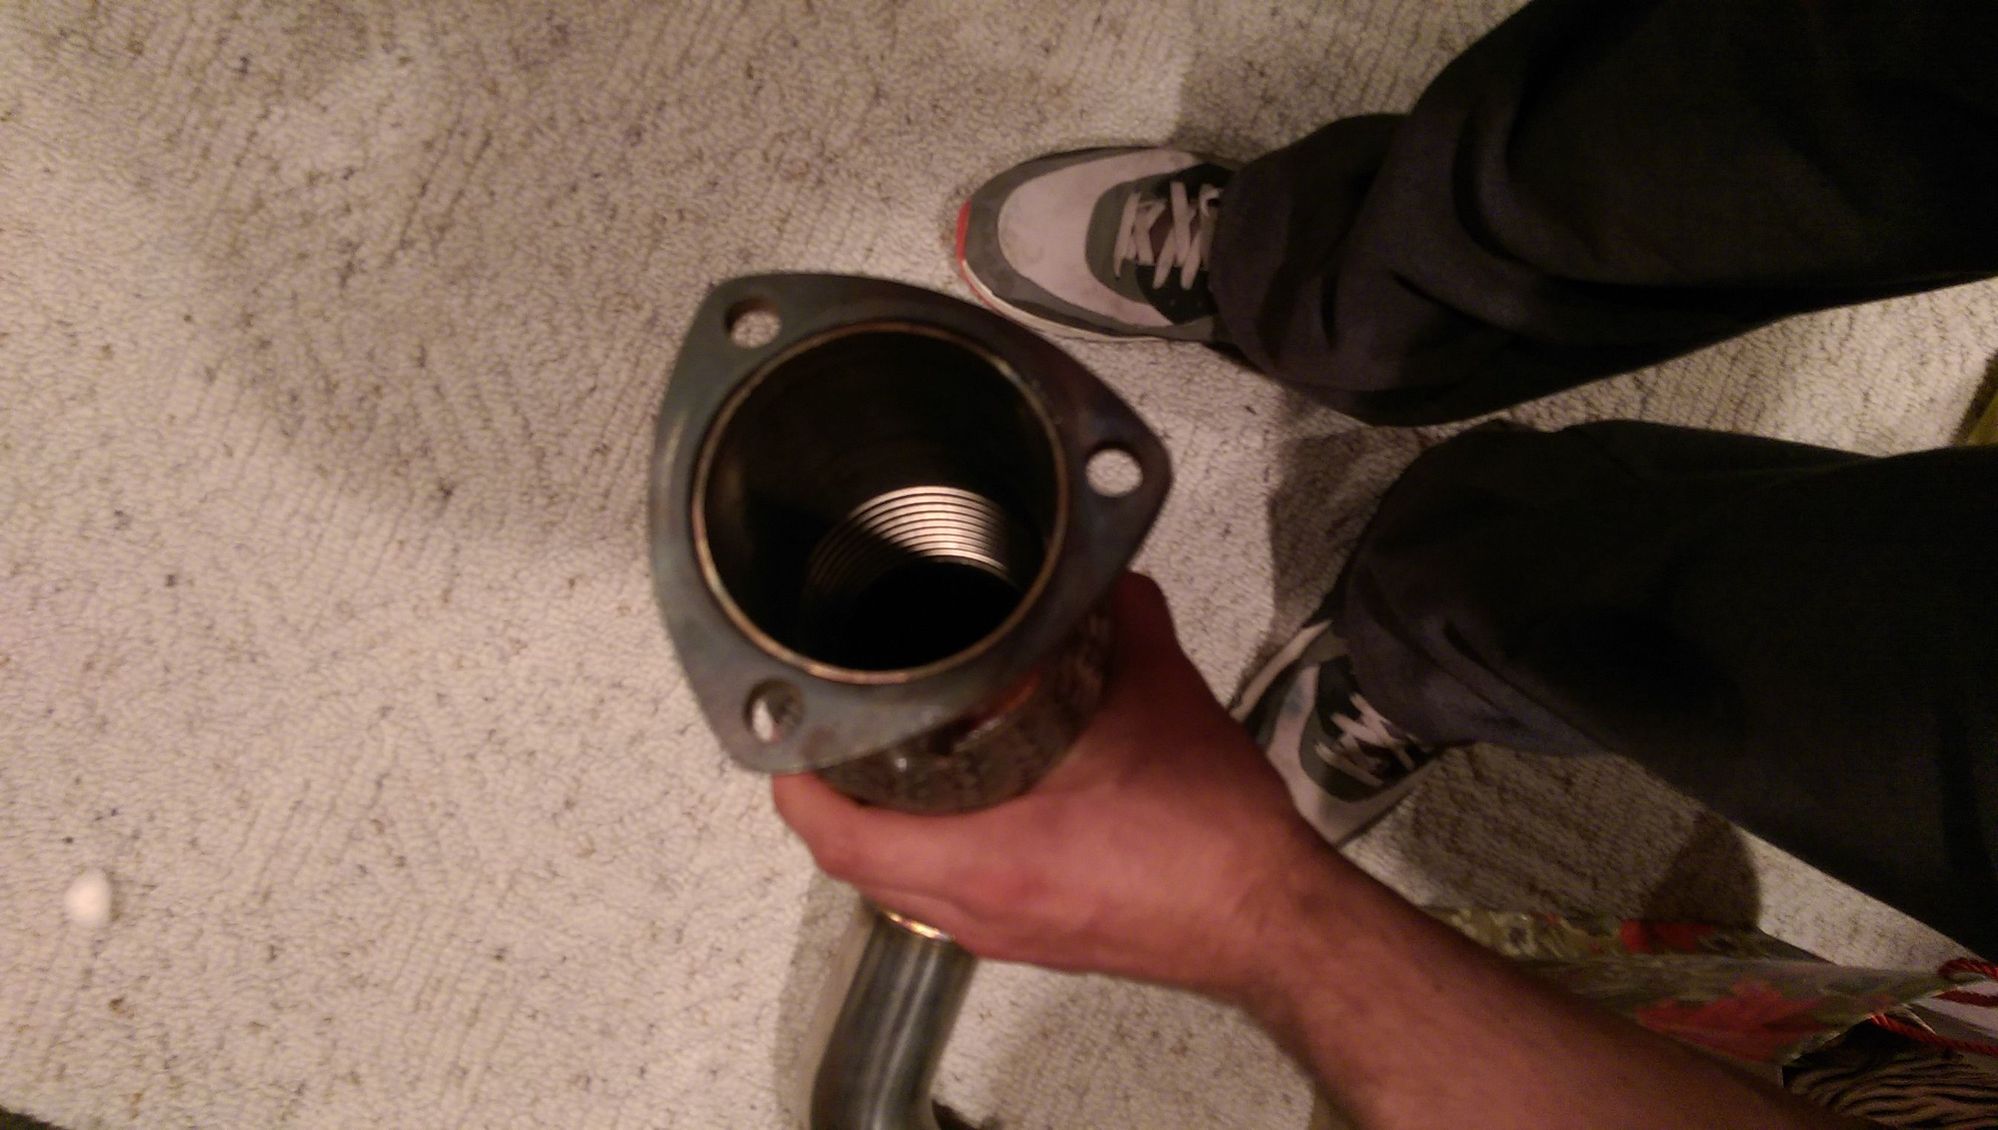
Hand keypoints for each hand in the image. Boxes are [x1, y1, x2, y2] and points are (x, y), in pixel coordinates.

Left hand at [772, 572, 1331, 997]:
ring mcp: (1009, 933)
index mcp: (986, 859)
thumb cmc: (1214, 837)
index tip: (791, 743)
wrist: (1271, 918)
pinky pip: (953, 899)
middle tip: (838, 738)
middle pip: (860, 867)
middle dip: (837, 803)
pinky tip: (969, 805)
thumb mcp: (1161, 700)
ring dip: (885, 831)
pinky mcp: (1041, 938)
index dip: (801, 789)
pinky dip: (936, 852)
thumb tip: (1101, 578)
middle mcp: (982, 911)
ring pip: (904, 889)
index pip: (844, 838)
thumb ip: (1121, 623)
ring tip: (890, 762)